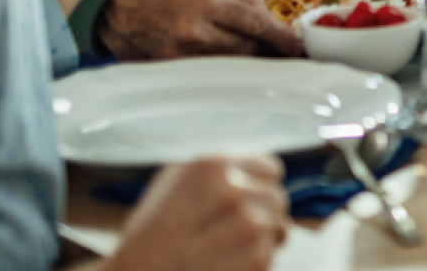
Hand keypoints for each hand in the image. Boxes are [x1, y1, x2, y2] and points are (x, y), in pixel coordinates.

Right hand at [96, 0, 303, 59]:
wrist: (119, 5)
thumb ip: (244, 4)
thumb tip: (276, 25)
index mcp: (206, 1)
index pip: (256, 24)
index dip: (281, 39)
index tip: (297, 47)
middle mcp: (193, 30)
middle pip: (246, 50)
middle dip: (264, 51)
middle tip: (277, 53)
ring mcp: (179, 55)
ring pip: (229, 67)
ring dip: (245, 63)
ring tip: (254, 58)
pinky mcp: (169, 71)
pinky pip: (207, 76)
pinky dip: (222, 72)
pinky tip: (226, 65)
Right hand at [105, 155, 288, 270]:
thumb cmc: (148, 236)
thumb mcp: (170, 183)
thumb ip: (215, 170)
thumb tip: (251, 169)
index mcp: (213, 166)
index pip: (270, 168)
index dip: (259, 185)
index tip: (248, 198)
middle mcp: (234, 191)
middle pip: (277, 198)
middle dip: (261, 213)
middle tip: (233, 230)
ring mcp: (248, 227)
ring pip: (279, 226)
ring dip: (260, 239)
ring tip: (226, 248)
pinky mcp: (256, 260)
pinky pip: (270, 255)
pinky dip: (254, 262)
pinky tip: (224, 264)